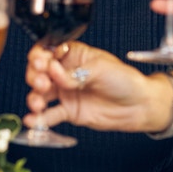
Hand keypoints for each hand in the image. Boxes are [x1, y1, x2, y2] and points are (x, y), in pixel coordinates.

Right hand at [24, 42, 172, 133]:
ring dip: (34, 97)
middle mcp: (65, 73)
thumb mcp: (100, 69)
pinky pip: (49, 115)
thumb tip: (53, 70)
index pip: (48, 51)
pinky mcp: (68, 111)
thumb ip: (74, 72)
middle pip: (39, 72)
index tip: (40, 62)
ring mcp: (65, 92)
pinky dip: (39, 118)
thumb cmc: (124, 80)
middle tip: (42, 82)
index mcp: (73, 55)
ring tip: (38, 103)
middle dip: (35, 77)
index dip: (39, 56)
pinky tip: (33, 120)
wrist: (139, 106)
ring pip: (40, 94)